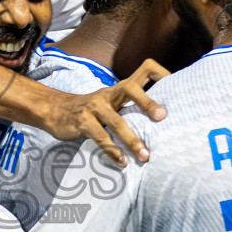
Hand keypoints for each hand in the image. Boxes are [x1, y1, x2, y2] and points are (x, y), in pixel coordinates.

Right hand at [34, 60, 168, 164]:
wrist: (53, 110)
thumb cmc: (90, 110)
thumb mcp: (110, 102)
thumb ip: (130, 107)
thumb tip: (160, 122)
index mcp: (120, 88)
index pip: (145, 69)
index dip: (162, 74)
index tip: (177, 88)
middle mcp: (109, 94)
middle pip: (131, 88)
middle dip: (147, 102)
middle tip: (162, 118)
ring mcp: (94, 107)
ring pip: (116, 121)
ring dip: (132, 140)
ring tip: (145, 156)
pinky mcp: (83, 122)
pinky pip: (100, 137)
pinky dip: (112, 151)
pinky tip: (122, 162)